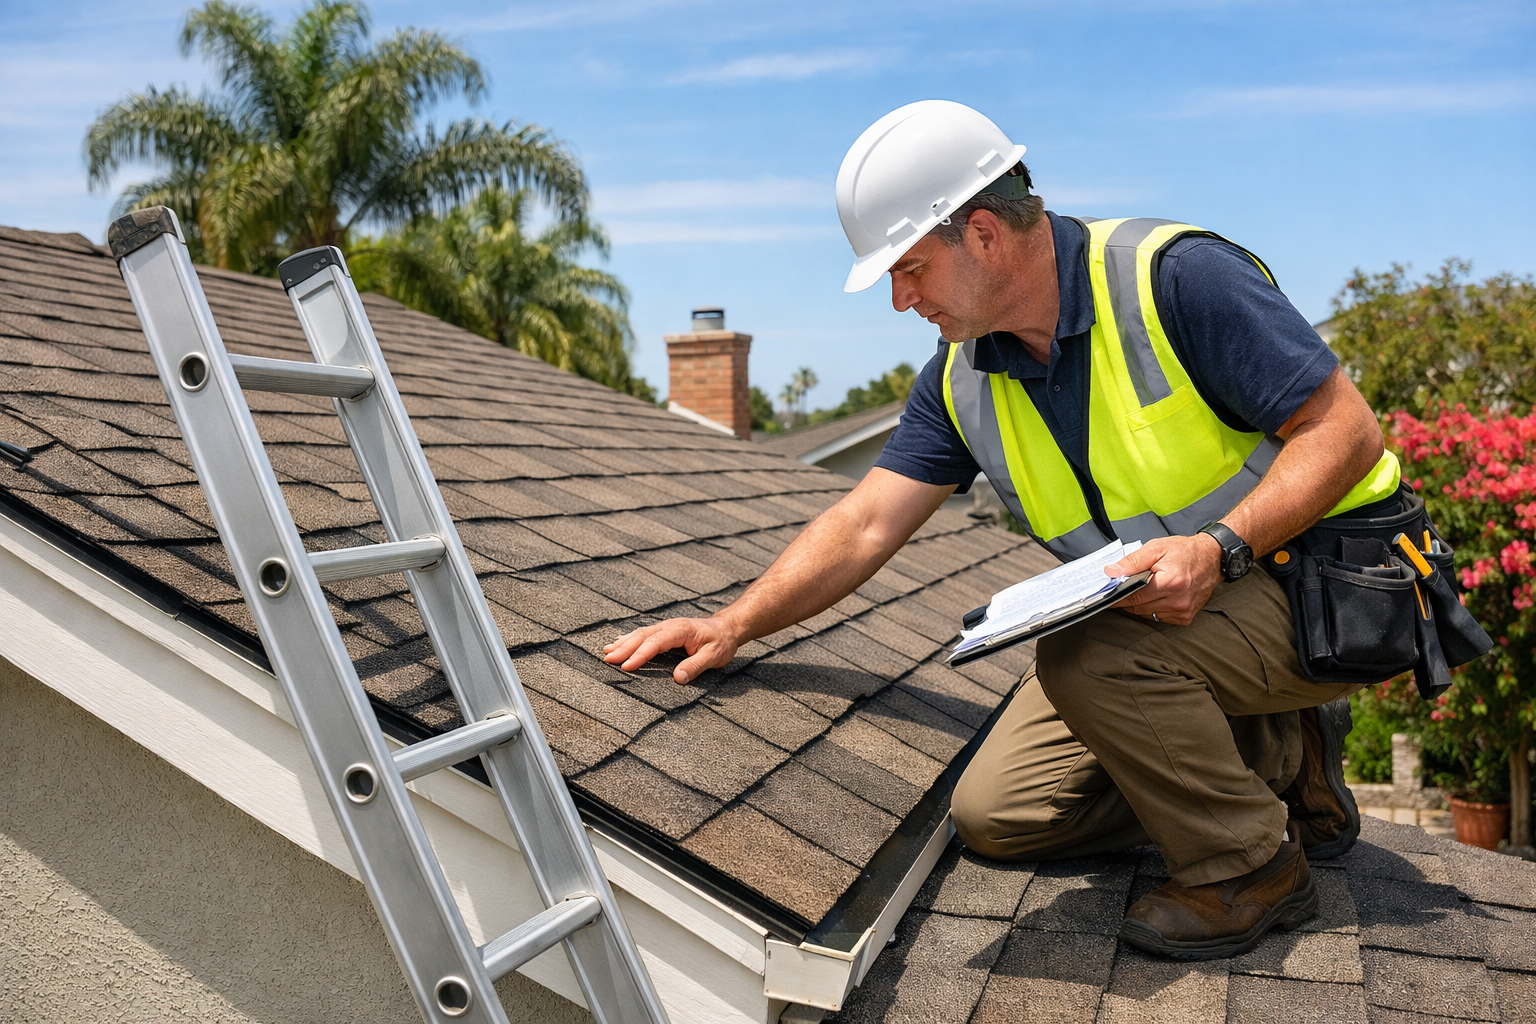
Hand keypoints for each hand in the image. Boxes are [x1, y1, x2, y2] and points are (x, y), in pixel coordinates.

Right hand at [602, 616, 739, 684]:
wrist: (727, 628)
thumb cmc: (721, 642)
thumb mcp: (714, 656)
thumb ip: (695, 666)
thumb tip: (677, 678)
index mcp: (680, 630)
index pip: (655, 643)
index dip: (640, 655)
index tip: (626, 666)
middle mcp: (670, 626)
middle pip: (643, 636)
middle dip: (624, 648)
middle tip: (607, 659)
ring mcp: (666, 627)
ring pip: (640, 634)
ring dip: (623, 642)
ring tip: (606, 651)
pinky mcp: (665, 631)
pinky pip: (644, 634)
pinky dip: (629, 638)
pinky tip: (618, 642)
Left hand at [1105, 534, 1223, 626]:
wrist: (1213, 558)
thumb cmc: (1185, 551)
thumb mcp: (1156, 548)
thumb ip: (1133, 561)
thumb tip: (1112, 572)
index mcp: (1171, 582)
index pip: (1133, 596)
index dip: (1117, 596)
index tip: (1107, 595)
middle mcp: (1178, 600)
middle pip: (1138, 607)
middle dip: (1128, 598)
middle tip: (1125, 587)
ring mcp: (1183, 611)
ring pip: (1147, 614)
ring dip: (1141, 604)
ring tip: (1145, 588)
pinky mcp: (1185, 618)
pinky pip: (1159, 618)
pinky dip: (1153, 608)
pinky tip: (1156, 596)